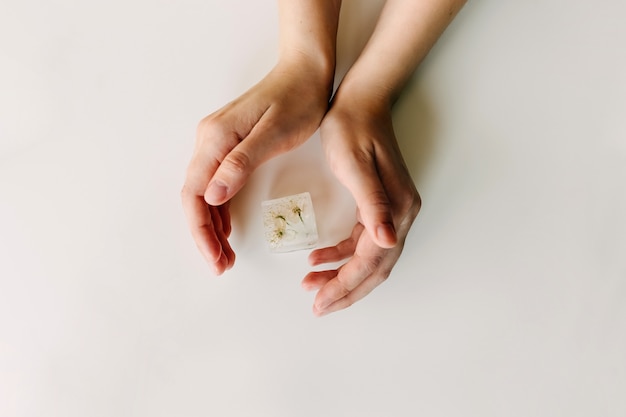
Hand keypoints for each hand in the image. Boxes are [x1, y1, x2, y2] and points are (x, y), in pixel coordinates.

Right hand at [181, 58, 332, 273]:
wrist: (305, 71)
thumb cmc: (297, 100)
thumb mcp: (274, 134)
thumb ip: (240, 163)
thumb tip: (212, 196)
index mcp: (215, 139)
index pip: (195, 195)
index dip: (201, 231)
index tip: (216, 258)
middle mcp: (209, 140)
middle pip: (194, 197)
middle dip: (204, 235)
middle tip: (221, 265)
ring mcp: (217, 142)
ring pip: (204, 193)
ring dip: (211, 227)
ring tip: (226, 255)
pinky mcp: (229, 144)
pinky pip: (216, 184)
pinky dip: (220, 210)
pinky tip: (228, 228)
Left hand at [302, 94, 420, 315]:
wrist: (359, 101)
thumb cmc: (352, 129)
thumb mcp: (356, 167)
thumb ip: (373, 206)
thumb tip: (388, 243)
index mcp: (396, 208)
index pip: (371, 259)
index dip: (345, 284)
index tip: (319, 301)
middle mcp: (400, 214)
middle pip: (375, 267)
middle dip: (346, 290)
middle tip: (318, 306)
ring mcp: (391, 211)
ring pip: (368, 258)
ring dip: (342, 275)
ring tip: (311, 286)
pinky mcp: (378, 205)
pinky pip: (361, 241)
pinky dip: (341, 254)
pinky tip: (318, 258)